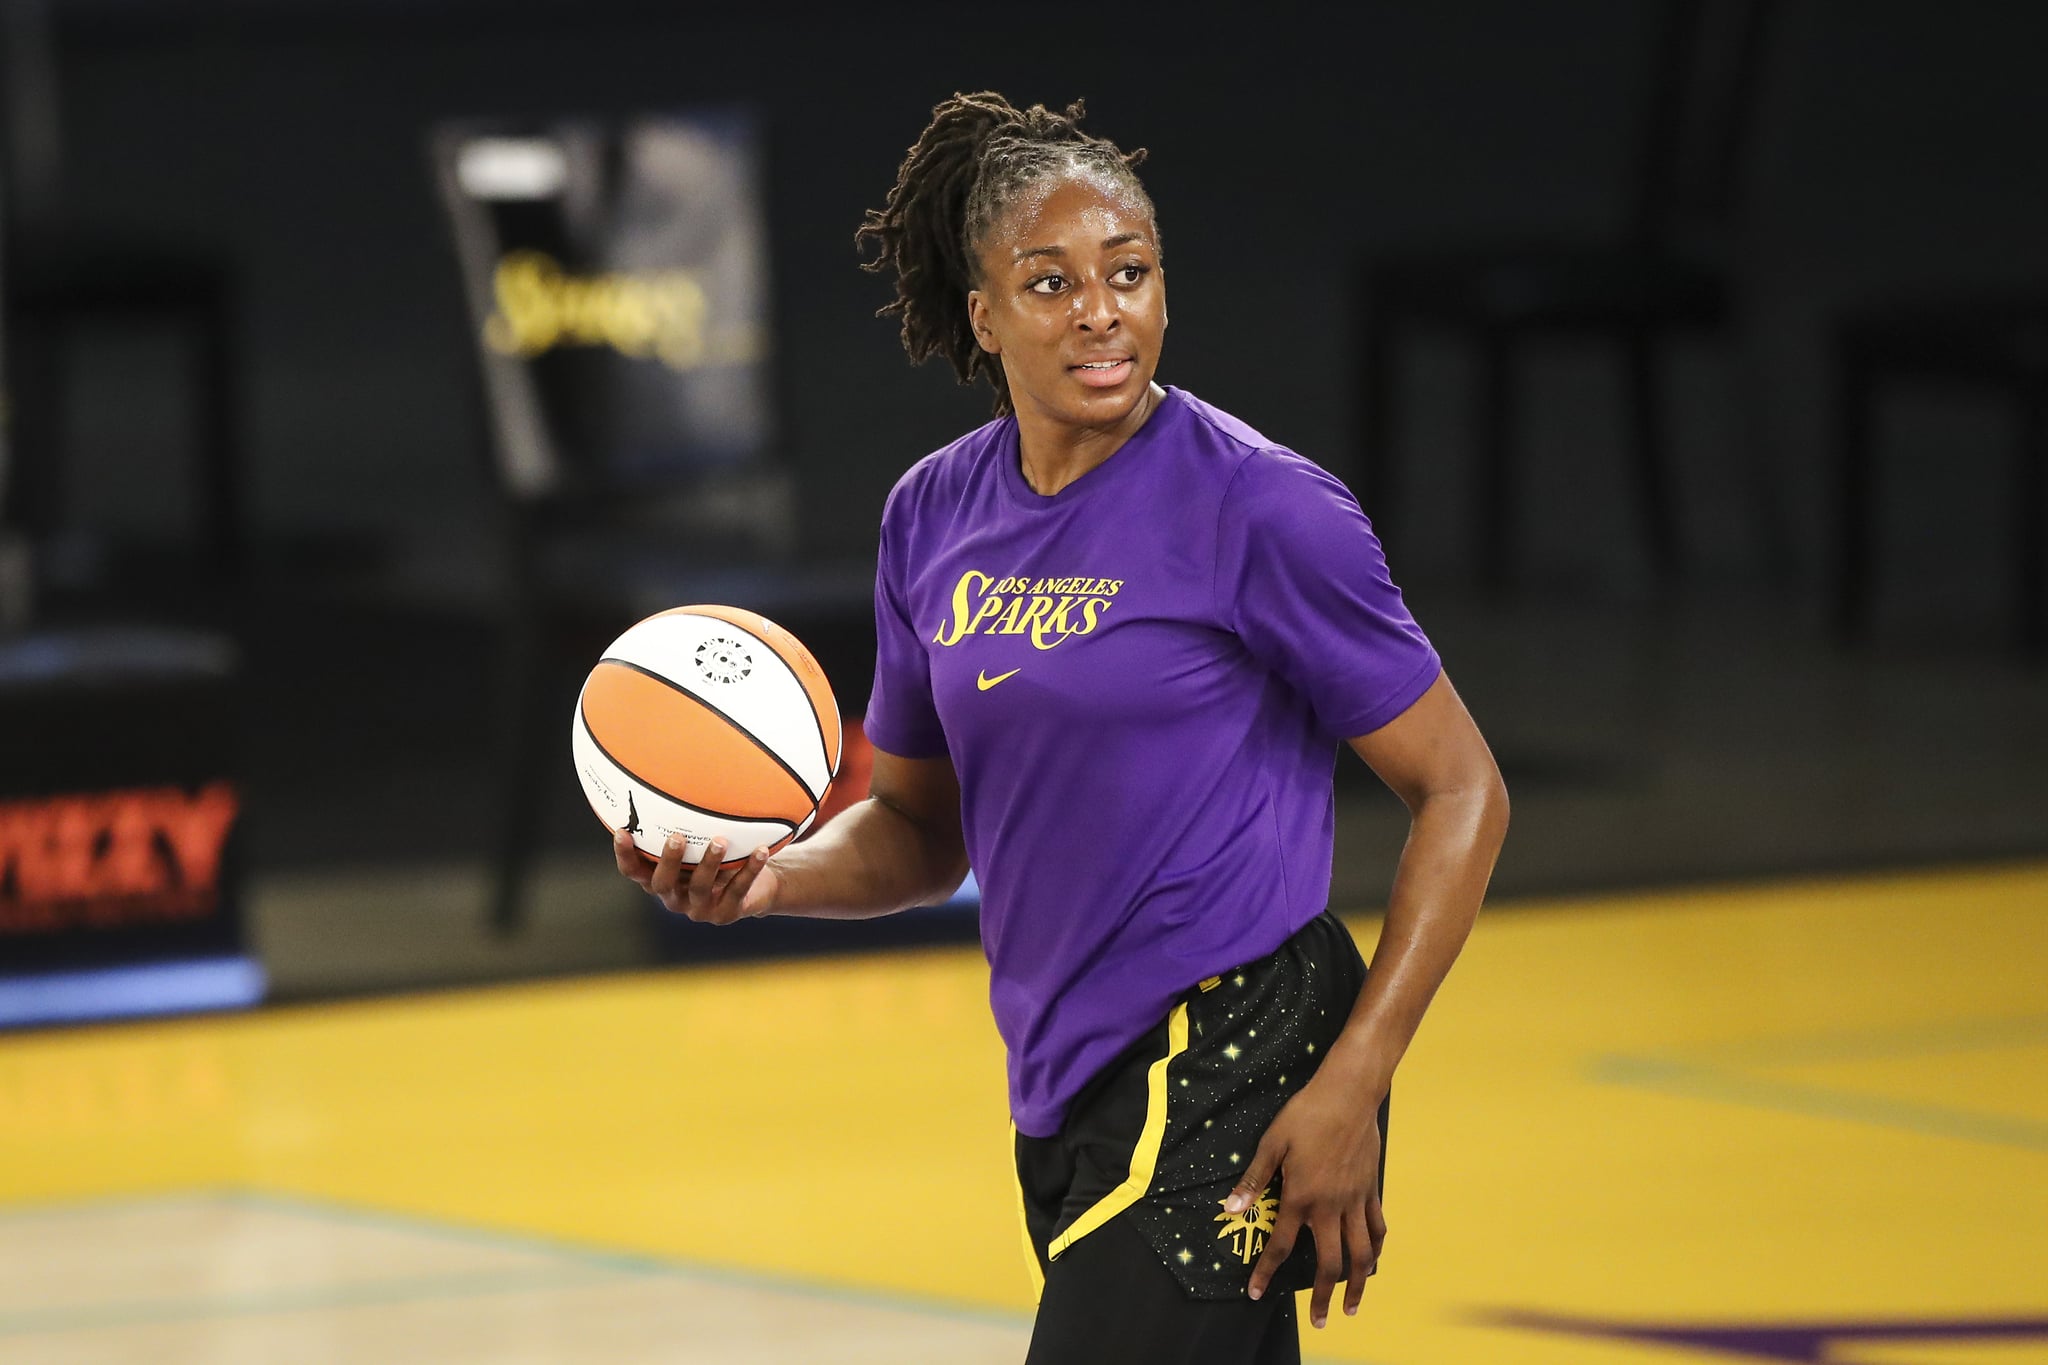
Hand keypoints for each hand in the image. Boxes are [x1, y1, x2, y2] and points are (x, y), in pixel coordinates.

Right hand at [614, 831, 781, 924]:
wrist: (754, 889)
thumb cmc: (719, 859)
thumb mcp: (699, 843)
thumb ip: (686, 824)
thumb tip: (679, 774)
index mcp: (661, 880)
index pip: (634, 871)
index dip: (625, 855)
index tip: (622, 831)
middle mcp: (675, 898)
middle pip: (662, 883)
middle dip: (669, 861)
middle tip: (676, 837)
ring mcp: (699, 909)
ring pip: (700, 887)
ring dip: (709, 863)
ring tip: (720, 841)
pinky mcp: (726, 914)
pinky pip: (737, 890)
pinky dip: (750, 869)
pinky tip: (761, 850)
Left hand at [1229, 1073, 1386, 1328]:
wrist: (1349, 1095)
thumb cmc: (1306, 1115)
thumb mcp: (1272, 1143)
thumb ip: (1253, 1179)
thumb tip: (1232, 1209)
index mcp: (1301, 1198)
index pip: (1280, 1246)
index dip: (1266, 1273)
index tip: (1257, 1294)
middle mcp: (1330, 1207)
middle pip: (1328, 1263)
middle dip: (1322, 1296)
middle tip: (1319, 1320)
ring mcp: (1355, 1200)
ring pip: (1360, 1253)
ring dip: (1357, 1284)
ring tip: (1353, 1306)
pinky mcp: (1371, 1190)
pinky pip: (1377, 1227)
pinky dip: (1376, 1248)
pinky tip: (1373, 1261)